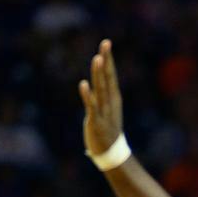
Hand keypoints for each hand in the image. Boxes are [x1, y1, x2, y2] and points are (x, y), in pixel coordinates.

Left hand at [77, 38, 124, 155]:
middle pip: (107, 78)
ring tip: (97, 59)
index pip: (111, 75)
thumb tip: (98, 81)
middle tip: (105, 44)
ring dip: (98, 74)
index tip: (106, 43)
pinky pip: (91, 106)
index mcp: (114, 98)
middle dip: (106, 60)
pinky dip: (87, 95)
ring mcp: (104, 112)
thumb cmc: (107, 130)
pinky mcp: (95, 122)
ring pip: (101, 89)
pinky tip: (83, 84)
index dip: (109, 59)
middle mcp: (110, 102)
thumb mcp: (107, 110)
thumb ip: (102, 95)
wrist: (111, 154)